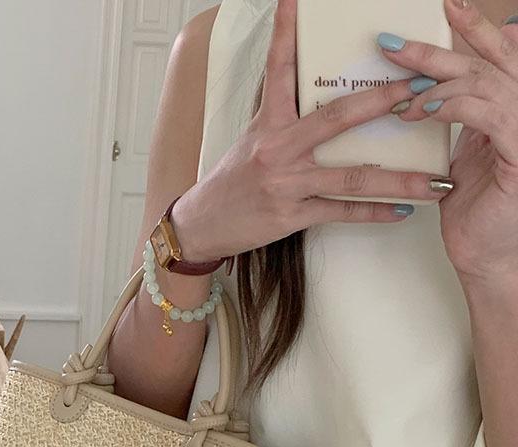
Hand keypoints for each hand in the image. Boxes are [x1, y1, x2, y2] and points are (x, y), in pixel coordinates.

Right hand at [171, 0, 453, 263]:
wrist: (204, 225)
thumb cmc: (232, 183)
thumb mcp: (253, 140)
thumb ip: (285, 118)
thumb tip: (322, 98)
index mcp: (268, 122)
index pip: (280, 68)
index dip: (287, 31)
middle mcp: (278, 148)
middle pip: (337, 118)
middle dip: (382, 101)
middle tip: (419, 88)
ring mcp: (287, 182)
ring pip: (351, 177)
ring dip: (397, 179)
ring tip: (432, 180)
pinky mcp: (291, 214)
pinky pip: (341, 212)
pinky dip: (373, 213)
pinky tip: (401, 210)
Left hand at [381, 0, 517, 286]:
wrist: (485, 259)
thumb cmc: (473, 215)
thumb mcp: (463, 158)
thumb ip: (460, 121)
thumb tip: (429, 92)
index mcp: (510, 111)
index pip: (497, 59)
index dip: (474, 30)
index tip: (443, 8)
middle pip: (489, 63)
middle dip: (442, 47)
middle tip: (395, 42)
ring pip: (486, 83)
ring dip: (438, 81)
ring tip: (399, 91)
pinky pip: (490, 114)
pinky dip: (454, 107)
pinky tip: (422, 111)